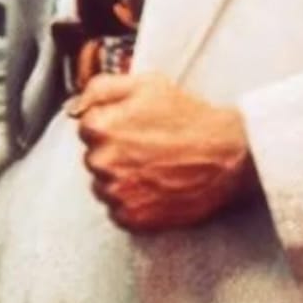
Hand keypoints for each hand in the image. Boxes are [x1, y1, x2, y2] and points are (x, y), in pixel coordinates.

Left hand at [68, 71, 256, 231]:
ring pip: (103, 184)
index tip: (134, 126)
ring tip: (153, 168)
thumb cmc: (189, 118)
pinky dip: (131, 201)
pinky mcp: (132, 219)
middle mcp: (102, 162)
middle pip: (93, 156)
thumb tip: (75, 104)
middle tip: (148, 146)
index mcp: (100, 128)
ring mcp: (116, 193)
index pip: (85, 126)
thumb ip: (101, 87)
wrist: (227, 157)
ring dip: (120, 178)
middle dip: (113, 151)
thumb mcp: (146, 83)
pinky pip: (117, 210)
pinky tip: (155, 187)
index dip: (111, 123)